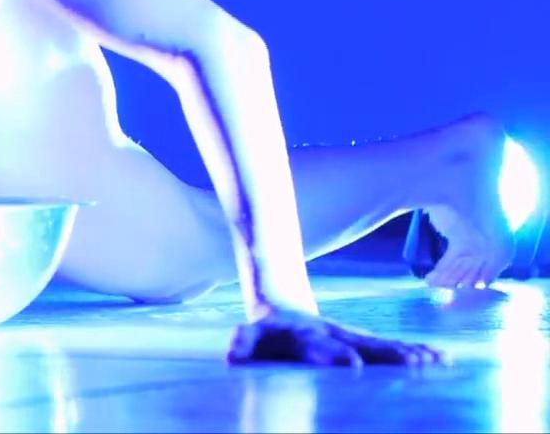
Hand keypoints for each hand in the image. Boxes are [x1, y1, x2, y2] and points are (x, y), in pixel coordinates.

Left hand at [228, 308, 443, 365]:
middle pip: (364, 344)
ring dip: (411, 353)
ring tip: (438, 361)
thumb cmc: (264, 333)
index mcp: (307, 336)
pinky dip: (418, 353)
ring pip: (385, 345)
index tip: (352, 365)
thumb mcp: (248, 337)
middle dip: (387, 354)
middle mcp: (336, 335)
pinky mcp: (365, 344)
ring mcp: (353, 338)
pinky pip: (393, 349)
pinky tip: (444, 359)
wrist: (281, 310)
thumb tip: (231, 357)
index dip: (335, 355)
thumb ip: (241, 345)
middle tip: (414, 363)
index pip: (322, 346)